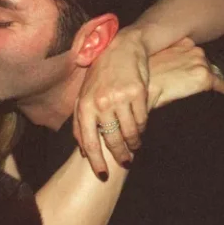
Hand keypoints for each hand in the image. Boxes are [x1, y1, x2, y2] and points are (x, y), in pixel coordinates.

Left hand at [73, 27, 148, 178]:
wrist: (121, 49)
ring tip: (134, 146)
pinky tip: (140, 129)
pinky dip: (141, 128)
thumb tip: (82, 149)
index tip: (102, 175)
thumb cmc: (99, 77)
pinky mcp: (138, 92)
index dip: (96, 161)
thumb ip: (81, 122)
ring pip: (129, 132)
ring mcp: (120, 97)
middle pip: (112, 140)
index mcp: (84, 106)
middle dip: (119, 155)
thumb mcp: (84, 96)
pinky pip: (142, 120)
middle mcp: (100, 103)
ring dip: (133, 143)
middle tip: (124, 162)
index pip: (89, 142)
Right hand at [147, 38, 223, 108]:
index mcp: (181, 43)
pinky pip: (222, 86)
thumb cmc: (143, 79)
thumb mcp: (150, 62)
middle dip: (200, 75)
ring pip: (213, 75)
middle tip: (191, 87)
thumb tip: (169, 71)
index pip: (194, 55)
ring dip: (210, 84)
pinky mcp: (205, 79)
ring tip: (203, 95)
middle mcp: (193, 50)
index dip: (192, 66)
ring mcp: (200, 64)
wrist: (143, 90)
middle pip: (204, 64)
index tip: (190, 74)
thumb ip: (164, 60)